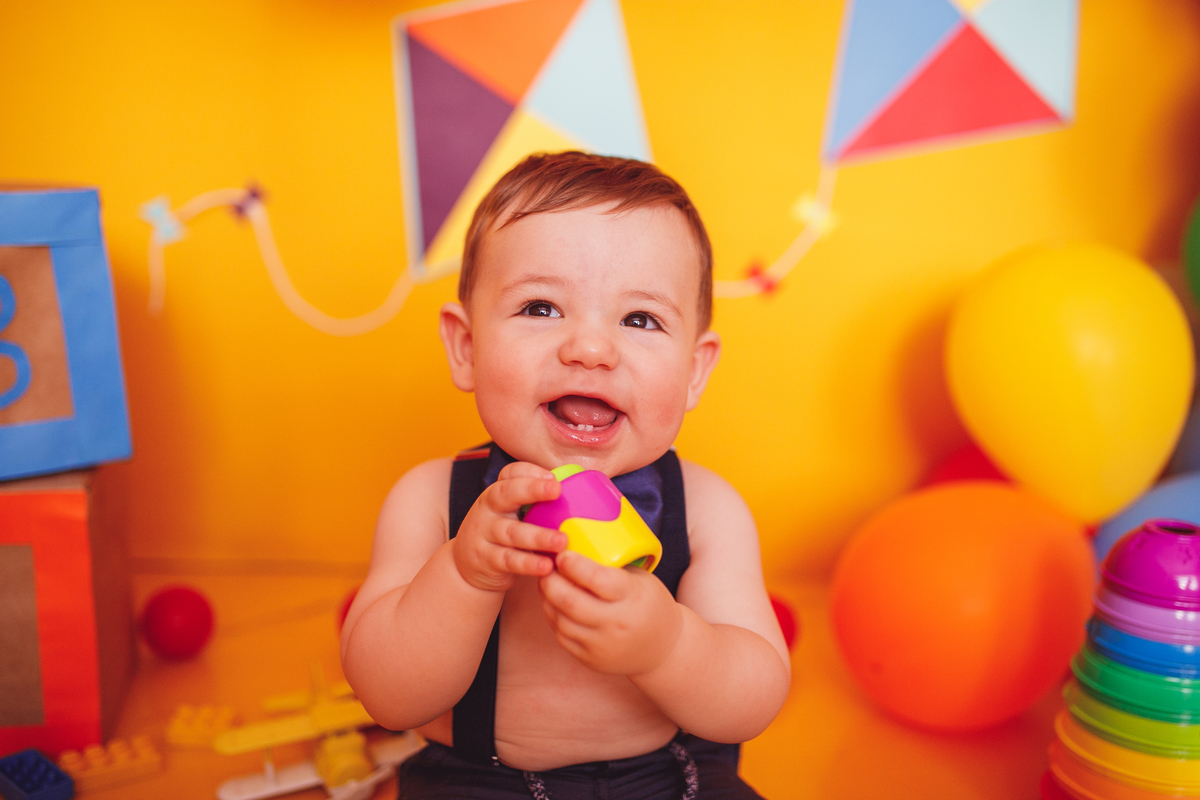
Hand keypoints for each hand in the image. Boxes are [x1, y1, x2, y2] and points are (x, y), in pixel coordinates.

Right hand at [452, 462, 566, 592]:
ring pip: (512, 533)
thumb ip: (536, 504)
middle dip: (531, 490)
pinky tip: (547, 566)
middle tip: (556, 490)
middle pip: (505, 494)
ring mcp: (484, 534)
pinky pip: (509, 561)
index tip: (553, 478)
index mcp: (498, 493)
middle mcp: (488, 509)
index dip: (530, 472)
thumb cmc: (502, 534)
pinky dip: (529, 564)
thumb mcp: (511, 513)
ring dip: (538, 536)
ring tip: (562, 541)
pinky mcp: (486, 560)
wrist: (468, 567)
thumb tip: (583, 497)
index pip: (510, 474)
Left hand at [538, 550, 683, 674]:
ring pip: (560, 619)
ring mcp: (602, 645)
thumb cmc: (649, 604)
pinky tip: (554, 603)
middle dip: (550, 581)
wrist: (663, 649)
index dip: (574, 565)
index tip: (562, 554)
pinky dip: (553, 616)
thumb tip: (574, 545)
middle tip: (545, 566)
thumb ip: (610, 566)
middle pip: (570, 601)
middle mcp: (616, 623)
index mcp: (632, 597)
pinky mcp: (590, 659)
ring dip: (547, 598)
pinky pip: (561, 635)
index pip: (597, 580)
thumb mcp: (640, 579)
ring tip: (547, 583)